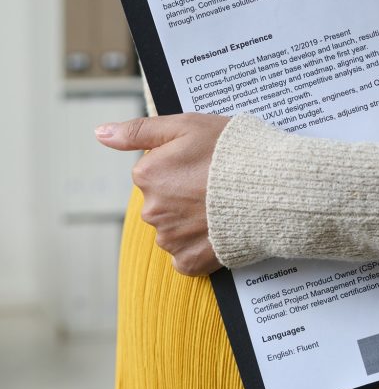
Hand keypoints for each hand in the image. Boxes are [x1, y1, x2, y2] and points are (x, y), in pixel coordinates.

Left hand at [95, 113, 229, 275]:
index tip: (203, 161)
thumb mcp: (185, 125)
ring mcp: (170, 239)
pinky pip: (186, 255)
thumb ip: (138, 130)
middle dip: (183, 192)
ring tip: (221, 204)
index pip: (154, 169)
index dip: (181, 163)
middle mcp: (151, 210)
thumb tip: (100, 133)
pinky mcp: (189, 262)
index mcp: (147, 174)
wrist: (269, 188)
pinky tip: (218, 228)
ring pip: (173, 227)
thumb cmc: (230, 151)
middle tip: (214, 182)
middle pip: (162, 199)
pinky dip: (200, 245)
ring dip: (191, 218)